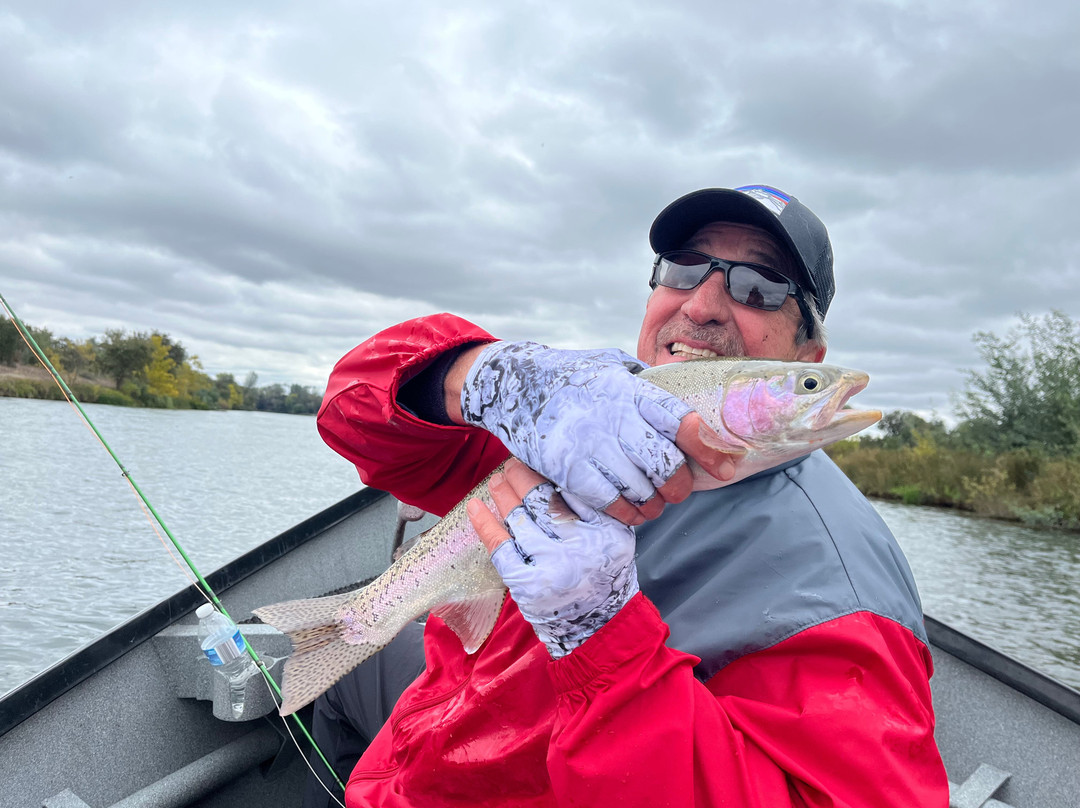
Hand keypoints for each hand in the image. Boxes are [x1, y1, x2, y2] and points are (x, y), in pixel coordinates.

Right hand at [460, 341, 735, 524]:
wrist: (515, 384)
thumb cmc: (572, 377)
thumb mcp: (611, 366)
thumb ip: (646, 384)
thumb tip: (686, 407)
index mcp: (629, 390)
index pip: (679, 420)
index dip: (708, 447)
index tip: (727, 466)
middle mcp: (612, 415)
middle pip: (664, 463)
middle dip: (680, 485)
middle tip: (680, 491)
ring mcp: (588, 442)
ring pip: (640, 488)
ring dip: (655, 504)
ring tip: (655, 504)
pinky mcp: (566, 466)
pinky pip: (608, 502)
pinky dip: (627, 514)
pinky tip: (631, 513)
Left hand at [467, 459, 638, 657]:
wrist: (599, 625)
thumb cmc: (604, 574)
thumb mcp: (614, 536)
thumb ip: (592, 507)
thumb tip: (555, 472)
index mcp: (606, 529)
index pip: (572, 489)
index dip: (548, 469)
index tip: (536, 455)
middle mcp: (580, 545)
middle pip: (542, 499)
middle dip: (522, 477)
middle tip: (512, 464)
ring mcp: (551, 565)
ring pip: (519, 517)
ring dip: (503, 494)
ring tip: (498, 481)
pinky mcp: (527, 583)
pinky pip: (500, 547)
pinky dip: (485, 524)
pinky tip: (475, 507)